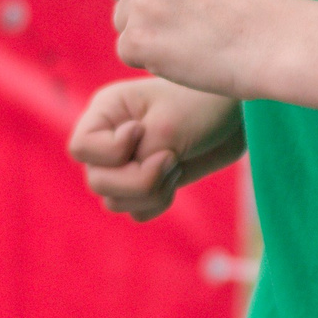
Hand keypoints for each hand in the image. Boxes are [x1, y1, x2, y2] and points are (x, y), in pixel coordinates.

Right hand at [66, 75, 243, 221]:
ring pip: (114, 201)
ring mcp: (127, 162)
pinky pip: (135, 212)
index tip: (142, 134)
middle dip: (137, 179)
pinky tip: (177, 181)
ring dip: (150, 192)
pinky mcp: (146, 181)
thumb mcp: (167, 128)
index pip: (80, 148)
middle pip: (97, 181)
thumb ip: (136, 159)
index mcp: (107, 111)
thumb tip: (112, 193)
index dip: (111, 152)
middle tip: (171, 159)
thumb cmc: (203, 106)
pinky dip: (156, 204)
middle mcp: (109, 137)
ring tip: (176, 166)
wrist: (236, 115)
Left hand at [105, 0, 284, 95]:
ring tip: (187, 37)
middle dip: (138, 0)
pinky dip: (149, 58)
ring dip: (144, 30)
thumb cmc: (251, 0)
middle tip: (177, 18)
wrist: (270, 42)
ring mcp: (140, 2)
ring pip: (121, 18)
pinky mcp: (137, 40)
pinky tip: (182, 55)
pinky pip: (127, 50)